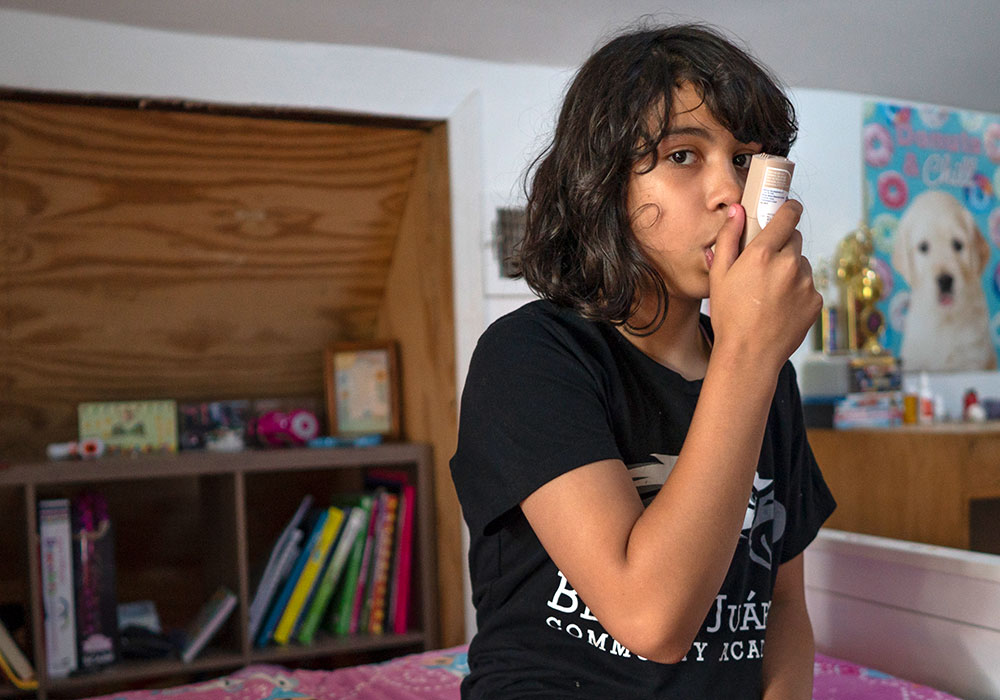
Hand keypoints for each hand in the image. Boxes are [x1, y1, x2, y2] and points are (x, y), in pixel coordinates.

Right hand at [708, 201, 821, 373]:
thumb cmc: (729, 316)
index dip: (788, 209)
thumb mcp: (719, 276)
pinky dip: (797, 292)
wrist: (749, 355)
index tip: (788, 208)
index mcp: (762, 254)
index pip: (787, 217)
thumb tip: (736, 210)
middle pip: (795, 239)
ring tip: (770, 294)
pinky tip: (780, 307)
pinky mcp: (815, 301)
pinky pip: (808, 286)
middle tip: (765, 265)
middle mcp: (789, 265)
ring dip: (790, 270)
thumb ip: (729, 238)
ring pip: (802, 264)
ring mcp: (805, 284)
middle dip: (783, 245)